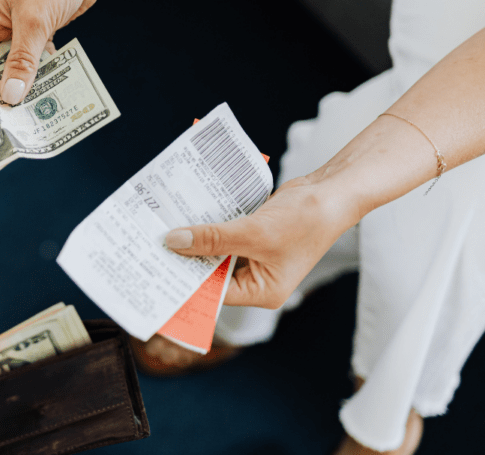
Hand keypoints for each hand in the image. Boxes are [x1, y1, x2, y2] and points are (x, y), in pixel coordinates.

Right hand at [0, 0, 107, 104]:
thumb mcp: (35, 22)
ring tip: (31, 112)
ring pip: (17, 64)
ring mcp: (19, 26)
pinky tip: (48, 91)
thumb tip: (10, 96)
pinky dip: (42, 72)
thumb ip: (22, 62)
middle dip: (6, 88)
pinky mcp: (39, 30)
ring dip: (27, 82)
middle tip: (14, 120)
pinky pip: (35, 58)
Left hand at [164, 175, 360, 308]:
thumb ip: (213, 238)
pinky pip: (222, 234)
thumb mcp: (254, 232)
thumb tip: (174, 242)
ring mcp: (254, 256)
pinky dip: (207, 225)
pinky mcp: (251, 235)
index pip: (215, 292)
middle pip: (211, 272)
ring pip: (214, 251)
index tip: (156, 271)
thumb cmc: (306, 219)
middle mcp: (256, 278)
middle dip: (186, 258)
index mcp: (262, 291)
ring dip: (194, 239)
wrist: (332, 191)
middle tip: (152, 247)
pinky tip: (185, 215)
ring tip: (161, 230)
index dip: (186, 282)